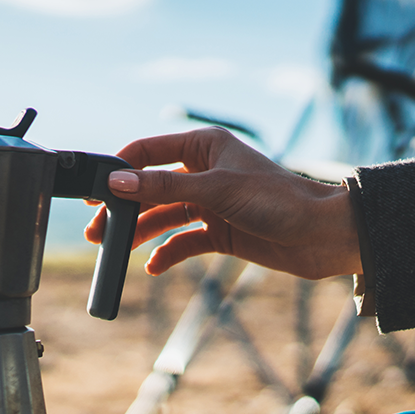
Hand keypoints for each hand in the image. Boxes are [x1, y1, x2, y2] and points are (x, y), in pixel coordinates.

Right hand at [84, 127, 360, 278]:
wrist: (321, 236)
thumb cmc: (279, 200)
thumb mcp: (214, 191)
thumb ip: (162, 188)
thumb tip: (117, 183)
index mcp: (204, 146)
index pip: (148, 151)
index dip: (119, 169)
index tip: (93, 190)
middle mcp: (205, 172)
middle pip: (151, 188)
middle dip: (125, 208)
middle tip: (97, 231)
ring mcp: (212, 204)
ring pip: (164, 216)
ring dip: (140, 232)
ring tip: (116, 249)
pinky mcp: (220, 232)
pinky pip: (183, 241)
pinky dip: (167, 253)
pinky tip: (154, 266)